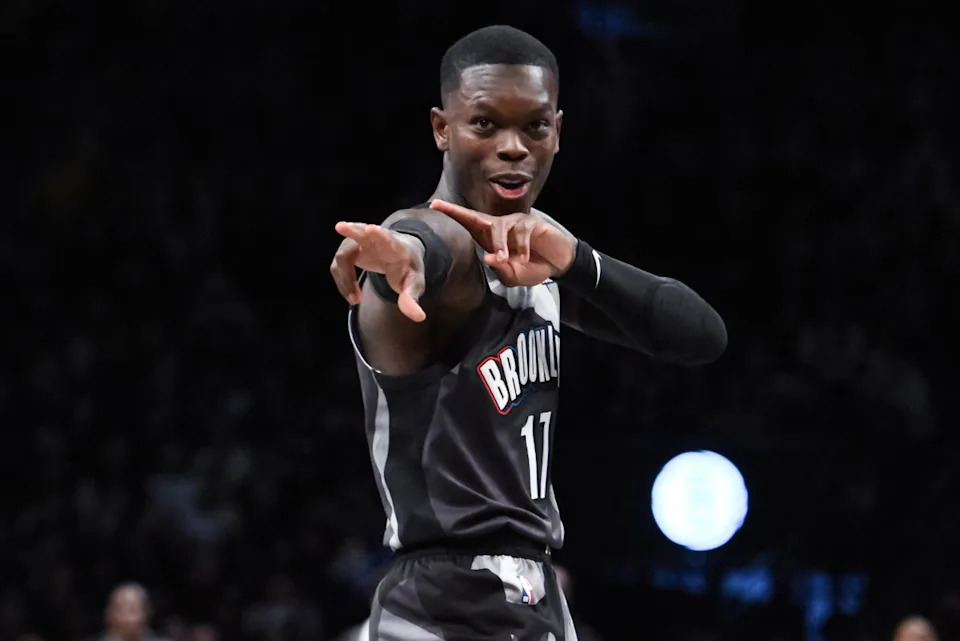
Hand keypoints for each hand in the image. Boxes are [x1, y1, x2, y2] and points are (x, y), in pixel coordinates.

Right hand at [331, 222, 426, 321]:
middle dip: (352, 230)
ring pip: (343, 255)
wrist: (399, 255)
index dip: (380, 234)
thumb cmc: (407, 268)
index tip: (371, 229)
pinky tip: (352, 295)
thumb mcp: (414, 284)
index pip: (387, 238)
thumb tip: (419, 317)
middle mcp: (375, 240)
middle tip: (340, 227)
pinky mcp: (348, 250)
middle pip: (361, 232)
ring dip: (346, 279)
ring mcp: (359, 242)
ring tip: (356, 300)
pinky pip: (337, 265)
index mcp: (395, 246)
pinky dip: (342, 282)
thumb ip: (412, 298)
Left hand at [429, 199, 574, 286]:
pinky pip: (521, 232)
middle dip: (457, 212)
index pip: (469, 223)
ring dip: (500, 245)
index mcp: (491, 239)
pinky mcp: (531, 223)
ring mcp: (515, 223)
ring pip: (499, 227)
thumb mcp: (514, 277)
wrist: (558, 265)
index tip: (435, 204)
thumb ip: (501, 270)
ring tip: (506, 260)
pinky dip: (521, 247)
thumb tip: (490, 258)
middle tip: (441, 207)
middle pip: (476, 217)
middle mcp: (500, 227)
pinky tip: (523, 258)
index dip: (453, 213)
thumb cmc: (533, 268)